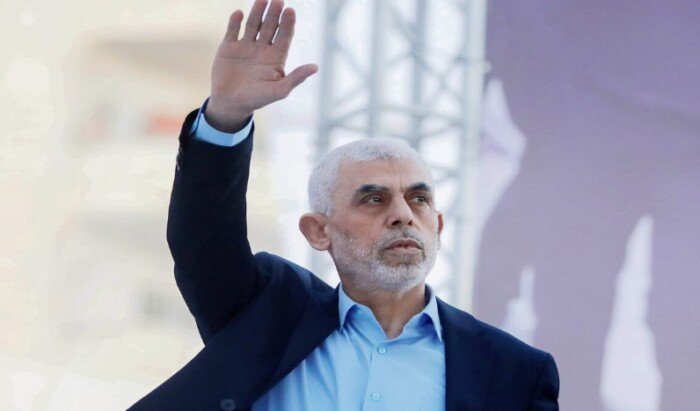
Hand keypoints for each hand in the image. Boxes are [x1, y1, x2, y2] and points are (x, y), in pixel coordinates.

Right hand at [205, 0, 317, 131]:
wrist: (230, 104)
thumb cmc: (257, 100)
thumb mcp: (278, 90)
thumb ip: (296, 78)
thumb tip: (315, 67)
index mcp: (275, 58)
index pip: (284, 36)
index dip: (287, 24)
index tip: (290, 11)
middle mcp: (262, 49)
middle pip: (270, 27)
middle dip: (274, 14)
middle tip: (278, 0)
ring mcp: (245, 47)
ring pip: (253, 24)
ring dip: (257, 13)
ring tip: (262, 0)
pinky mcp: (228, 47)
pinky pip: (232, 30)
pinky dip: (235, 22)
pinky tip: (239, 13)